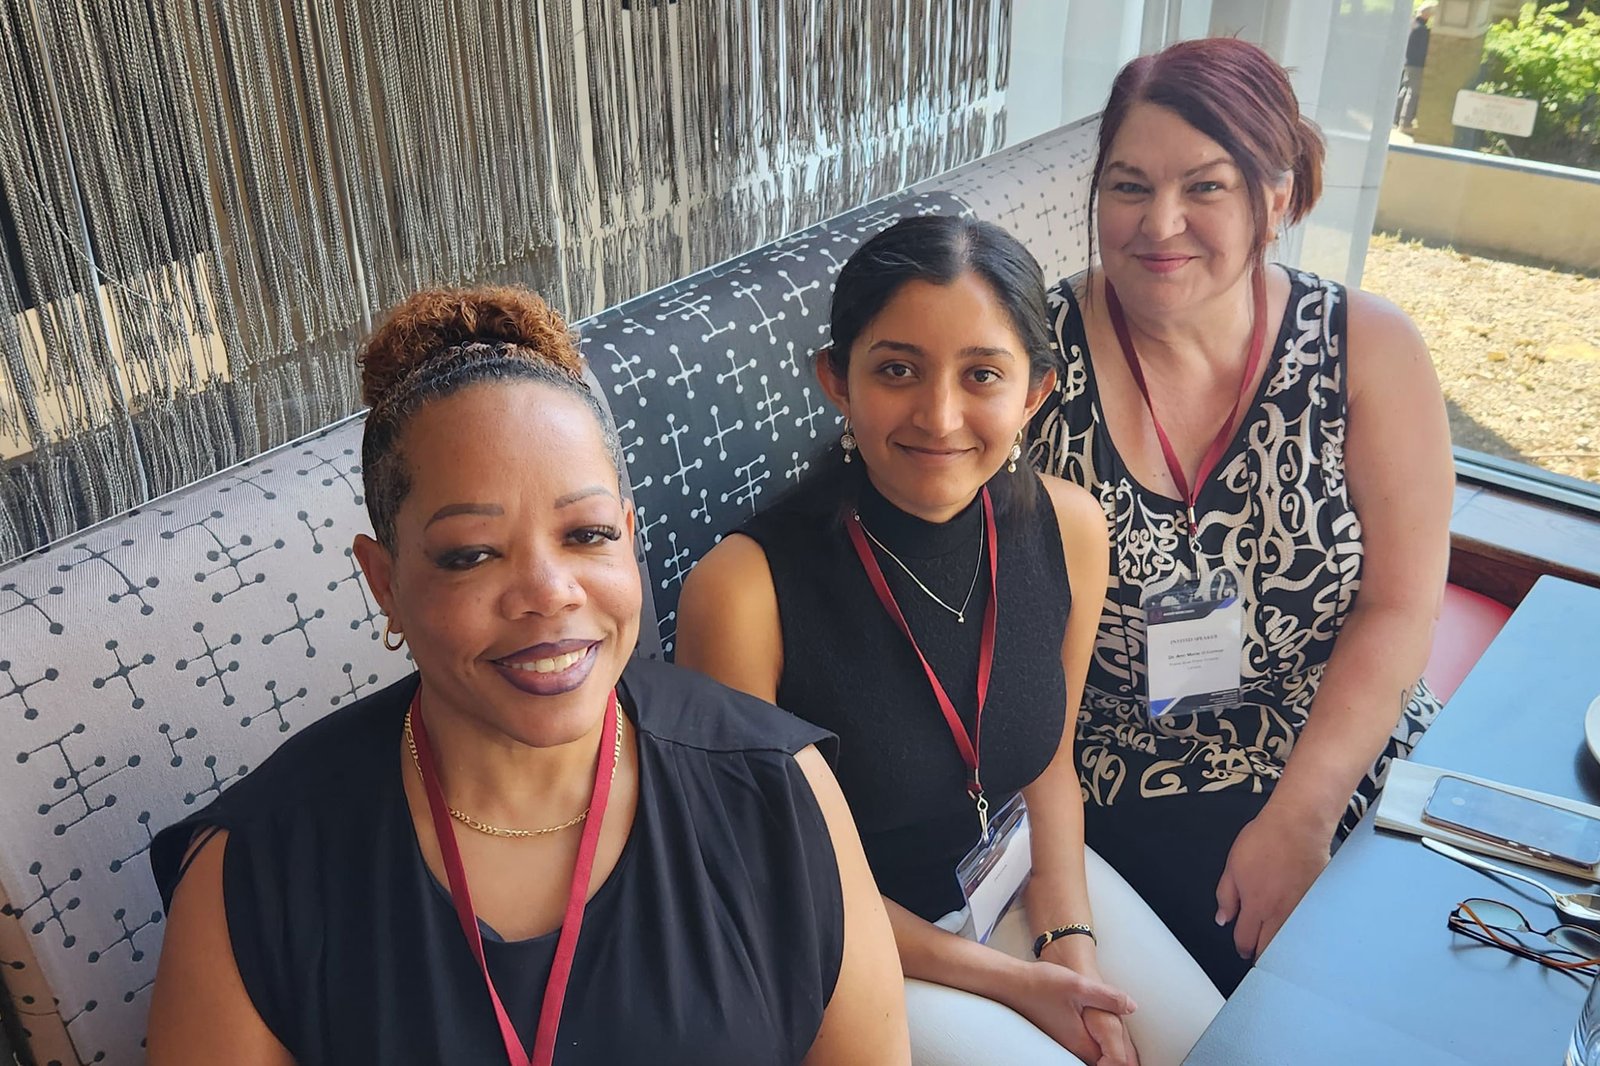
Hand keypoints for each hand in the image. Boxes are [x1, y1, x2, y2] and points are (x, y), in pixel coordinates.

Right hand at [1004, 961, 1136, 1063]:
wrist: (1012, 982)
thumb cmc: (1042, 984)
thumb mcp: (1079, 986)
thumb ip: (1108, 997)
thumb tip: (1132, 1007)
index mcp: (1081, 1040)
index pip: (1112, 1063)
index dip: (1125, 1062)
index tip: (1137, 1060)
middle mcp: (1072, 1047)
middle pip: (1102, 1063)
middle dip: (1117, 1060)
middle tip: (1135, 1059)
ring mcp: (1064, 1042)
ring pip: (1092, 1057)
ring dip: (1107, 1056)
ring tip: (1125, 1053)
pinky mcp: (1060, 1034)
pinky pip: (1083, 1049)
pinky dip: (1095, 1049)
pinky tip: (1101, 1038)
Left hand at [1214, 804, 1331, 960]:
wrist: (1298, 825)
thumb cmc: (1266, 839)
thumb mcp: (1232, 866)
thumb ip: (1226, 896)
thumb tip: (1223, 917)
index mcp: (1256, 905)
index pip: (1246, 941)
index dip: (1242, 948)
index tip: (1242, 948)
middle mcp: (1281, 912)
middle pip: (1270, 949)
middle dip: (1262, 956)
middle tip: (1257, 953)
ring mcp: (1302, 909)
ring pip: (1291, 942)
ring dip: (1282, 947)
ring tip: (1275, 945)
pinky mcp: (1317, 902)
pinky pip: (1308, 926)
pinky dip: (1300, 932)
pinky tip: (1296, 930)